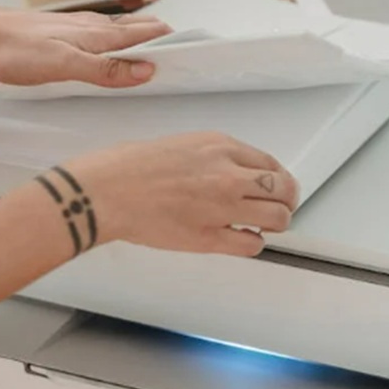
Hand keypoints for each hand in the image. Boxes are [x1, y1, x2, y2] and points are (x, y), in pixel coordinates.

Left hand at [0, 7, 171, 88]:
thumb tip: (146, 70)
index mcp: (97, 34)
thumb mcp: (62, 66)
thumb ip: (104, 69)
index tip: (199, 51)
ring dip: (141, 39)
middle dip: (163, 39)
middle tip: (187, 53)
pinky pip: (99, 35)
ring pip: (118, 31)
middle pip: (137, 30)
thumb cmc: (13, 49)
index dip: (173, 42)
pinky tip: (110, 47)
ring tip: (159, 49)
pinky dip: (116, 41)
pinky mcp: (60, 33)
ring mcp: (75, 28)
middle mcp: (90, 27)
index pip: (147, 34)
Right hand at [60, 132, 299, 256]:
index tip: (274, 186)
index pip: (269, 163)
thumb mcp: (176, 144)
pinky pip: (251, 244)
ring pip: (277, 218)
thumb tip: (220, 173)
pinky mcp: (209, 237)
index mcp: (218, 146)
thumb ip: (206, 158)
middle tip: (278, 208)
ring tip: (262, 226)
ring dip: (274, 224)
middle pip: (282, 189)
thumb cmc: (125, 167)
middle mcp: (227, 174)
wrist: (104, 191)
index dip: (277, 179)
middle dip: (284, 200)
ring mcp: (221, 207)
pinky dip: (252, 243)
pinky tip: (241, 239)